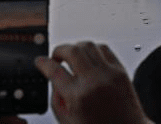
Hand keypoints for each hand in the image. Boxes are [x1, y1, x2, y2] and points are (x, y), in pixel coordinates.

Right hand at [34, 42, 151, 123]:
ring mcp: (109, 73)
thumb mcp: (68, 121)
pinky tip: (89, 58)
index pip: (54, 71)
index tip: (40, 62)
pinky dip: (93, 50)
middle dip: (59, 50)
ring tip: (72, 57)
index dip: (43, 63)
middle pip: (71, 50)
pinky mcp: (120, 70)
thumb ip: (57, 99)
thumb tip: (53, 79)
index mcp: (78, 96)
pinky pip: (104, 49)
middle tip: (56, 57)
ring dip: (76, 48)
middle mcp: (94, 81)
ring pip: (88, 45)